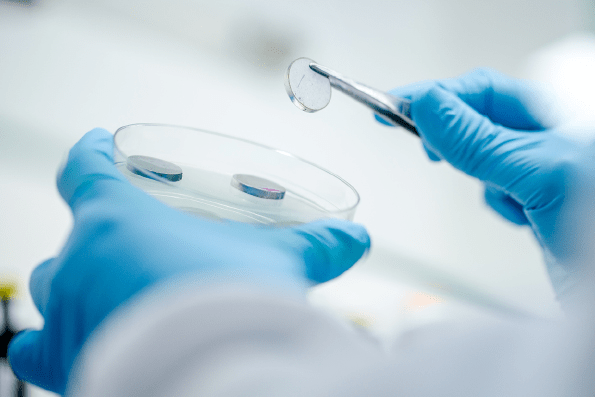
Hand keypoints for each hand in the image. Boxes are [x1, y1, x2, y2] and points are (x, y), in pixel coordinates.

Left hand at [8, 128, 369, 393]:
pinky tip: (61, 346)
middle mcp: (80, 261)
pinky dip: (45, 346)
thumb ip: (316, 246)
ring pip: (52, 290)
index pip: (87, 168)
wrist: (206, 367)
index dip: (92, 152)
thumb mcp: (276, 262)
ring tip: (105, 291)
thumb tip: (357, 238)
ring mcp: (69, 312)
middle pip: (74, 237)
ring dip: (74, 287)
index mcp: (120, 219)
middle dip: (97, 237)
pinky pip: (35, 350)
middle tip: (128, 243)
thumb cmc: (228, 300)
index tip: (96, 143)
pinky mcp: (67, 361)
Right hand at [377, 68, 594, 298]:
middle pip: (479, 118)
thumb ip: (480, 141)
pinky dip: (497, 202)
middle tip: (420, 142)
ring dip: (482, 176)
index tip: (396, 107)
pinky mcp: (534, 197)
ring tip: (506, 192)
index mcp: (561, 113)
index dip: (437, 96)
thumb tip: (430, 108)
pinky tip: (521, 215)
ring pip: (484, 155)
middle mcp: (551, 136)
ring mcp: (541, 168)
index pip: (484, 89)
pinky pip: (496, 187)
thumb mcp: (539, 174)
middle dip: (455, 138)